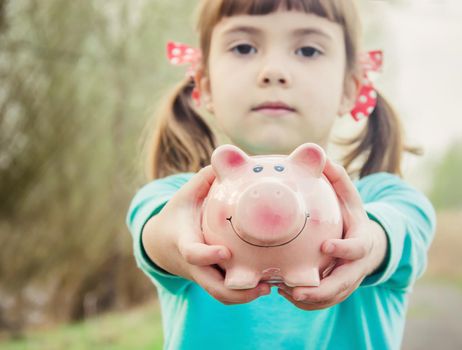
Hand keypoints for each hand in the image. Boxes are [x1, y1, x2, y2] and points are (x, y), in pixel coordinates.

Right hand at [143, 165, 270, 304]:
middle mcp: (193, 265)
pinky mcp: (211, 280)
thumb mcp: (185, 195)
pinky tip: (268, 284)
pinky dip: (244, 293)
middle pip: (211, 286)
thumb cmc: (179, 214)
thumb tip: (226, 159)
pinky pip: (226, 292)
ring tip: (270, 288)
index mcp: (184, 242)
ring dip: (244, 297)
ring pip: (221, 295)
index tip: (225, 253)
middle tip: (263, 285)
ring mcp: (202, 276)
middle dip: (235, 291)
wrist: (161, 243)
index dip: (207, 255)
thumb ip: (204, 179)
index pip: (193, 253)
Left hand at [276, 160, 386, 309]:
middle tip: (295, 289)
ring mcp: (348, 282)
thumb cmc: (352, 217)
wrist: (368, 244)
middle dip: (320, 291)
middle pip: (342, 285)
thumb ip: (338, 179)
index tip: (325, 247)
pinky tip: (284, 293)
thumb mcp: (350, 197)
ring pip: (330, 298)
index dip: (342, 250)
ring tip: (283, 290)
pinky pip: (322, 303)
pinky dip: (305, 302)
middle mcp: (356, 266)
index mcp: (361, 242)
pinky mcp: (338, 291)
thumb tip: (321, 156)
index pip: (355, 249)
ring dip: (307, 298)